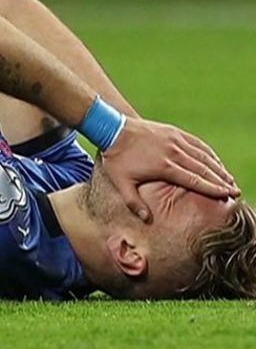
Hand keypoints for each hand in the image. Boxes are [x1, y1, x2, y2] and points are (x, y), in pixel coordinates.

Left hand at [102, 117, 238, 221]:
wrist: (113, 129)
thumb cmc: (116, 159)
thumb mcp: (121, 183)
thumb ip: (134, 203)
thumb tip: (147, 220)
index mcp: (164, 167)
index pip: (194, 180)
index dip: (212, 188)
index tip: (227, 195)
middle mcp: (174, 152)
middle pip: (204, 169)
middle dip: (221, 181)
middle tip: (235, 191)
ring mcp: (176, 140)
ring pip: (204, 155)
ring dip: (218, 168)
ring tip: (229, 179)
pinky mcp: (175, 133)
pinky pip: (197, 144)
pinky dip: (209, 153)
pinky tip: (215, 161)